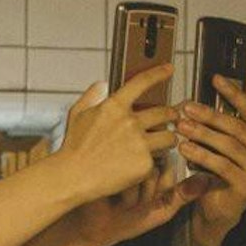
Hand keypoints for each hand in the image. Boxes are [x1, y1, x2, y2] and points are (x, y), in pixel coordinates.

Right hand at [53, 62, 177, 202]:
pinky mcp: (144, 163)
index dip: (158, 73)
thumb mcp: (77, 114)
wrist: (73, 176)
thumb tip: (102, 84)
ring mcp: (139, 143)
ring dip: (168, 139)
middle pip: (165, 113)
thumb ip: (91, 96)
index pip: (142, 82)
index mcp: (114, 106)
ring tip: (162, 144)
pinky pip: (159, 159)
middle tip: (172, 118)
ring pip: (169, 137)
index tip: (169, 69)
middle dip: (171, 115)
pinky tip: (144, 164)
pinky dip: (154, 162)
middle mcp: (130, 122)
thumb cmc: (73, 148)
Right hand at [67, 165, 196, 245]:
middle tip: (132, 204)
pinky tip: (114, 200)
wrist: (94, 229)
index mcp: (150, 166)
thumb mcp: (161, 210)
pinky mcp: (108, 165)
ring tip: (122, 203)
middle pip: (158, 167)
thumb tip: (209, 180)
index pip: (170, 168)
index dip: (159, 189)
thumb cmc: (126, 221)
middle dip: (148, 193)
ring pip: (146, 172)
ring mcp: (120, 159)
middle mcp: (135, 158)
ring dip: (137, 195)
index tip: (143, 202)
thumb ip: (184, 195)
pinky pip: (130, 177)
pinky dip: (126, 195)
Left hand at [172, 76, 245, 245]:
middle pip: (238, 128)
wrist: (221, 206)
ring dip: (202, 134)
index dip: (234, 93)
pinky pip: (221, 165)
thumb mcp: (235, 138)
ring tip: (182, 126)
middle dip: (210, 115)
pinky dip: (201, 155)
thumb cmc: (226, 167)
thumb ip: (244, 114)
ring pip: (228, 145)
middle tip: (187, 107)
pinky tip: (184, 148)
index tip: (215, 79)